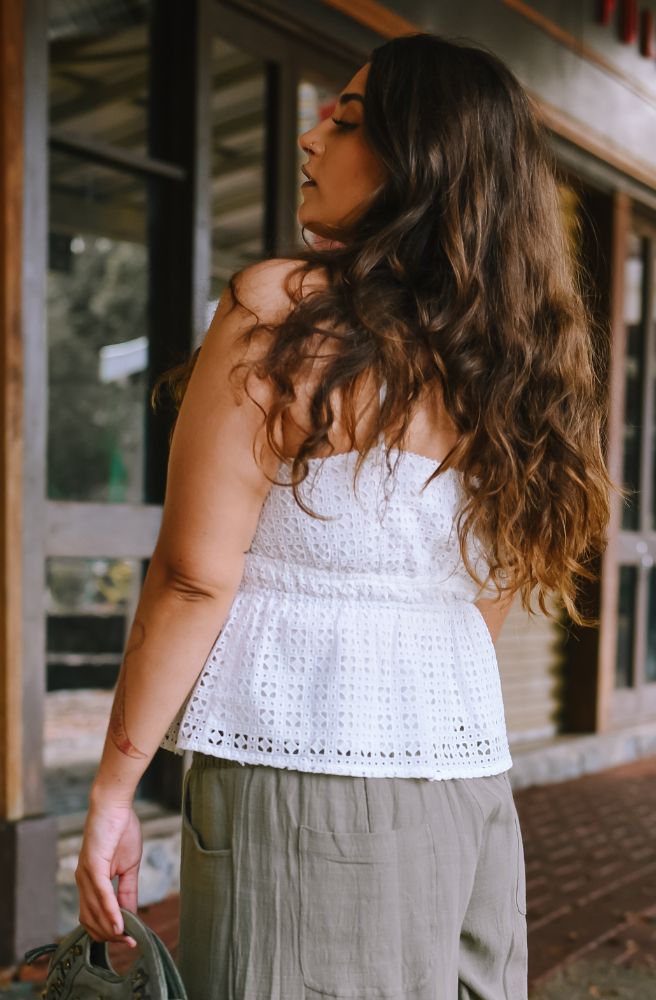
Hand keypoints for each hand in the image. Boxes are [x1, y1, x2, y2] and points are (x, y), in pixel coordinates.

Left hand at [75, 798, 142, 947]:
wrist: (114, 804)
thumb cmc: (121, 829)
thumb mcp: (129, 865)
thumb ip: (128, 890)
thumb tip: (131, 914)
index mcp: (90, 882)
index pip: (95, 918)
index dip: (111, 932)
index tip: (130, 941)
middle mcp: (83, 882)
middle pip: (92, 921)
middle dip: (111, 935)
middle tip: (130, 942)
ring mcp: (86, 875)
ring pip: (95, 913)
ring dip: (111, 929)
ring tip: (127, 937)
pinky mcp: (92, 866)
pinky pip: (101, 895)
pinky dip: (110, 912)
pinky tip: (120, 923)